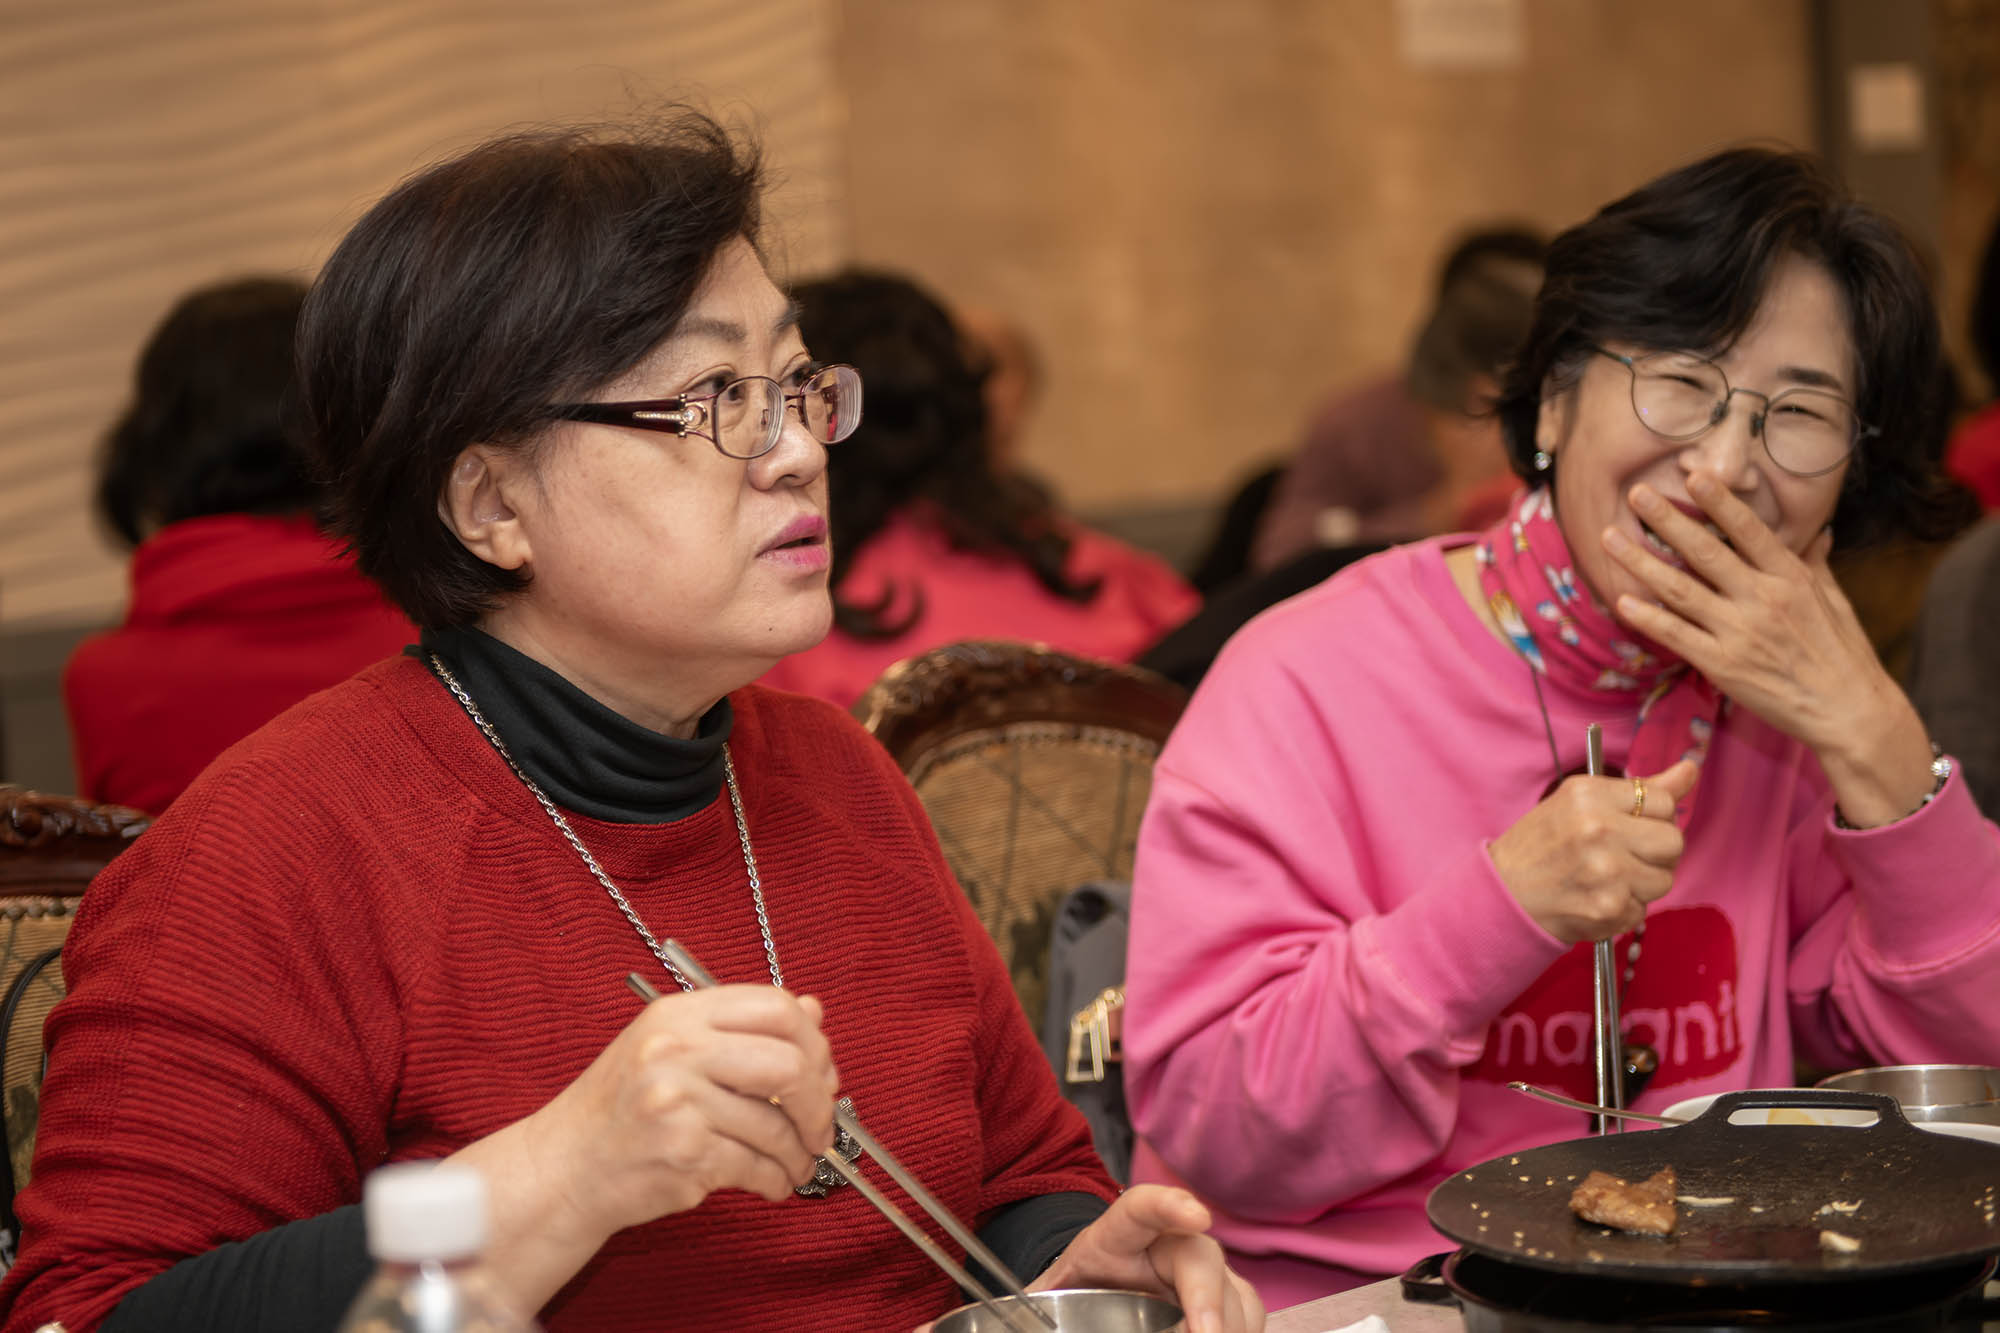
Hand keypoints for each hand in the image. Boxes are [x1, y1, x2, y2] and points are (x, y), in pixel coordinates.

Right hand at [525, 984, 838, 1239]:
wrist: (564, 1167)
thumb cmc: (623, 1109)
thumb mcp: (674, 1048)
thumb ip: (741, 1030)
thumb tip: (813, 1013)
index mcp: (680, 1014)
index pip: (774, 1008)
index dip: (814, 1042)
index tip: (822, 1074)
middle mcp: (676, 1049)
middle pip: (788, 1063)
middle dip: (818, 1104)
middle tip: (820, 1129)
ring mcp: (677, 1101)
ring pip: (776, 1126)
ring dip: (799, 1153)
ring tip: (796, 1164)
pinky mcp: (682, 1153)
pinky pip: (755, 1167)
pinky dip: (775, 1181)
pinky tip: (773, 1183)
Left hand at [1028, 1185, 1262, 1332]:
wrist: (1102, 1283)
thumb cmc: (1079, 1286)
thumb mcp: (1048, 1292)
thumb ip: (1023, 1308)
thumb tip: (963, 1323)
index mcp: (1117, 1235)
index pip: (1141, 1208)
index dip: (1169, 1205)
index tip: (1196, 1215)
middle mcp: (1169, 1243)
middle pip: (1199, 1257)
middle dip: (1208, 1297)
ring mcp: (1205, 1271)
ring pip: (1235, 1293)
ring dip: (1227, 1325)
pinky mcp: (1228, 1298)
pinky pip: (1250, 1316)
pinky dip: (1240, 1332)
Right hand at [1490, 760, 1699, 941]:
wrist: (1502, 894)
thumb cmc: (1541, 845)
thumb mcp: (1580, 802)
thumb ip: (1639, 790)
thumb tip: (1691, 769)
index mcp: (1590, 795)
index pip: (1664, 801)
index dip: (1652, 817)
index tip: (1630, 826)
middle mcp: (1599, 829)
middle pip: (1673, 841)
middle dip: (1655, 852)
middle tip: (1623, 855)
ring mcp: (1607, 872)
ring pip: (1665, 879)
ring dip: (1641, 883)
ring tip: (1605, 879)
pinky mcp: (1609, 909)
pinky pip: (1644, 910)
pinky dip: (1624, 909)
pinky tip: (1595, 899)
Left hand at [1603, 477, 1935, 822]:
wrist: (1848, 713)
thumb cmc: (1843, 655)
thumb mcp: (1836, 602)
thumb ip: (1817, 565)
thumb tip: (1821, 530)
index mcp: (1791, 578)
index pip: (1749, 530)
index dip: (1719, 502)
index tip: (1692, 476)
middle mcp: (1762, 599)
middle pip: (1705, 552)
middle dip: (1668, 520)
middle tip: (1637, 493)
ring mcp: (1739, 632)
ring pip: (1679, 589)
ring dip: (1641, 562)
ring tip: (1610, 538)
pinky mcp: (1722, 665)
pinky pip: (1676, 635)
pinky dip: (1647, 617)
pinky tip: (1622, 600)